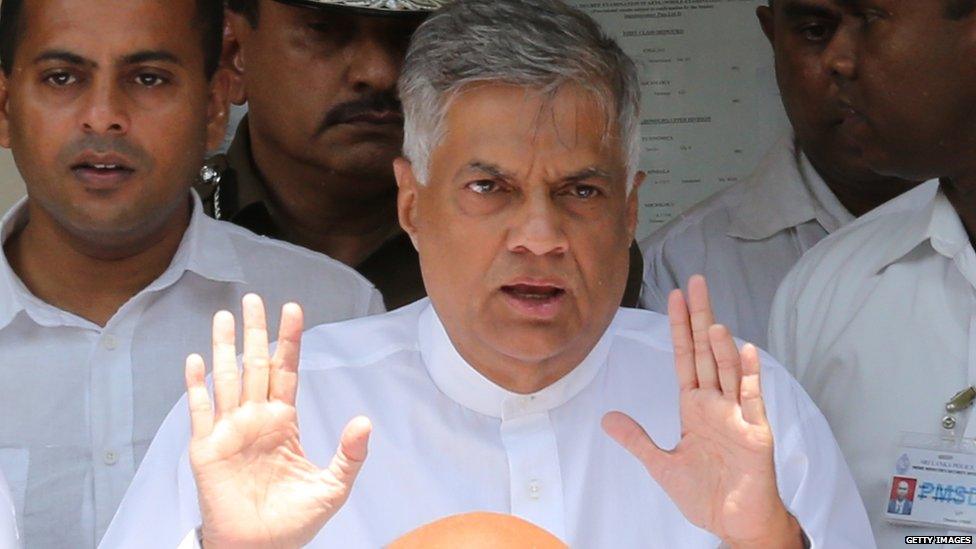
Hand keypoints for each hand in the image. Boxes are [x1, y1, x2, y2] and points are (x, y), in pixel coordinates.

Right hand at [184, 294, 371, 548]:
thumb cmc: (294, 521)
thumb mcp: (332, 486)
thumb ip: (350, 454)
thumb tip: (365, 421)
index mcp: (283, 421)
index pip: (286, 370)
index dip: (289, 340)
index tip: (293, 309)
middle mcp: (255, 419)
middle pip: (254, 364)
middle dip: (254, 331)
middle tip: (253, 298)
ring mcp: (229, 431)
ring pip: (226, 379)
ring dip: (224, 348)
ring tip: (223, 316)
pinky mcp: (207, 450)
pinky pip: (200, 412)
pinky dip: (196, 386)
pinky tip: (196, 360)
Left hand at [602, 276, 800, 547]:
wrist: (735, 522)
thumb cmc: (706, 493)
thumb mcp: (661, 464)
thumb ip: (637, 439)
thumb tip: (607, 418)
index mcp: (695, 407)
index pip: (684, 357)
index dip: (679, 327)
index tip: (675, 296)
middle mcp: (717, 404)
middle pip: (705, 353)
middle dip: (699, 319)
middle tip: (696, 283)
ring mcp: (738, 416)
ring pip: (728, 372)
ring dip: (720, 347)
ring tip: (711, 322)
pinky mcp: (756, 434)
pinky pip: (753, 401)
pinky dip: (751, 377)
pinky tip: (747, 352)